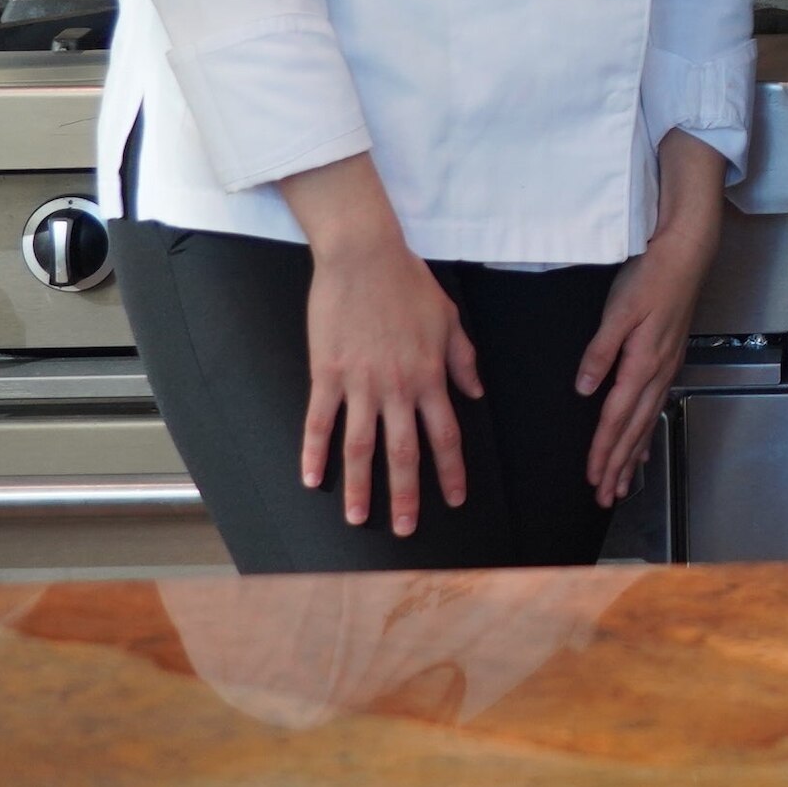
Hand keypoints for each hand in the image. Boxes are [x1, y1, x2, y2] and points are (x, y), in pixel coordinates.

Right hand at [276, 157, 479, 539]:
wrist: (364, 256)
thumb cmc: (408, 283)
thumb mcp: (449, 318)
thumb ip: (463, 358)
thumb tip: (476, 391)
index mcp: (431, 375)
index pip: (446, 434)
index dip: (451, 470)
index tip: (455, 499)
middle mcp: (398, 387)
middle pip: (404, 452)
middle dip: (407, 495)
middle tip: (405, 531)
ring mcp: (360, 383)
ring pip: (361, 447)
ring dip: (360, 487)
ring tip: (358, 518)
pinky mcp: (327, 373)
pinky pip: (320, 422)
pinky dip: (314, 453)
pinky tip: (311, 479)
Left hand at [575, 128, 729, 507]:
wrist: (686, 254)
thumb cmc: (652, 277)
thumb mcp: (618, 311)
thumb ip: (600, 353)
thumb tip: (585, 389)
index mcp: (641, 363)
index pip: (616, 417)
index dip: (603, 450)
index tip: (593, 476)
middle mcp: (657, 372)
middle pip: (634, 429)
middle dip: (618, 465)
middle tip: (606, 496)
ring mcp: (666, 368)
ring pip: (646, 422)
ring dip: (632, 455)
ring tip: (621, 483)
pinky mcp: (668, 359)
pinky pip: (656, 406)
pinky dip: (646, 431)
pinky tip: (641, 444)